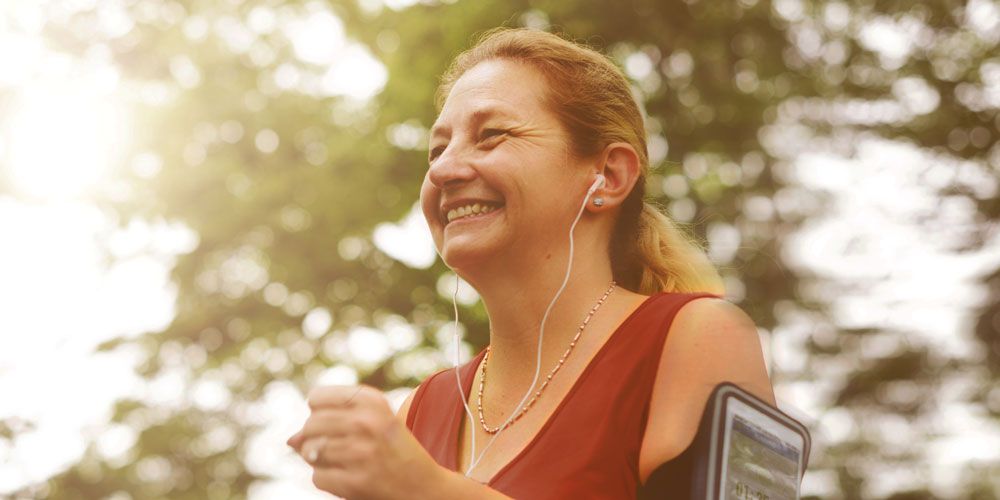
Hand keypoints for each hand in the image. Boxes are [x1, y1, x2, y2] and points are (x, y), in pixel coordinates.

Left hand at [287, 384, 444, 499]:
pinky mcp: (355, 482)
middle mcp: (367, 422)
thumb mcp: (372, 422)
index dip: (319, 411)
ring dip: (320, 460)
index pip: (316, 397)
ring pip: (309, 451)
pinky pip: (317, 477)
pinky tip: (349, 477)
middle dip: (315, 437)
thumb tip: (290, 440)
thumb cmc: (392, 450)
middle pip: (310, 425)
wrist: (423, 487)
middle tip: (340, 446)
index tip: (336, 422)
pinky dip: (327, 479)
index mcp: (372, 400)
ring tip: (344, 462)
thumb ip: (331, 421)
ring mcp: (360, 453)